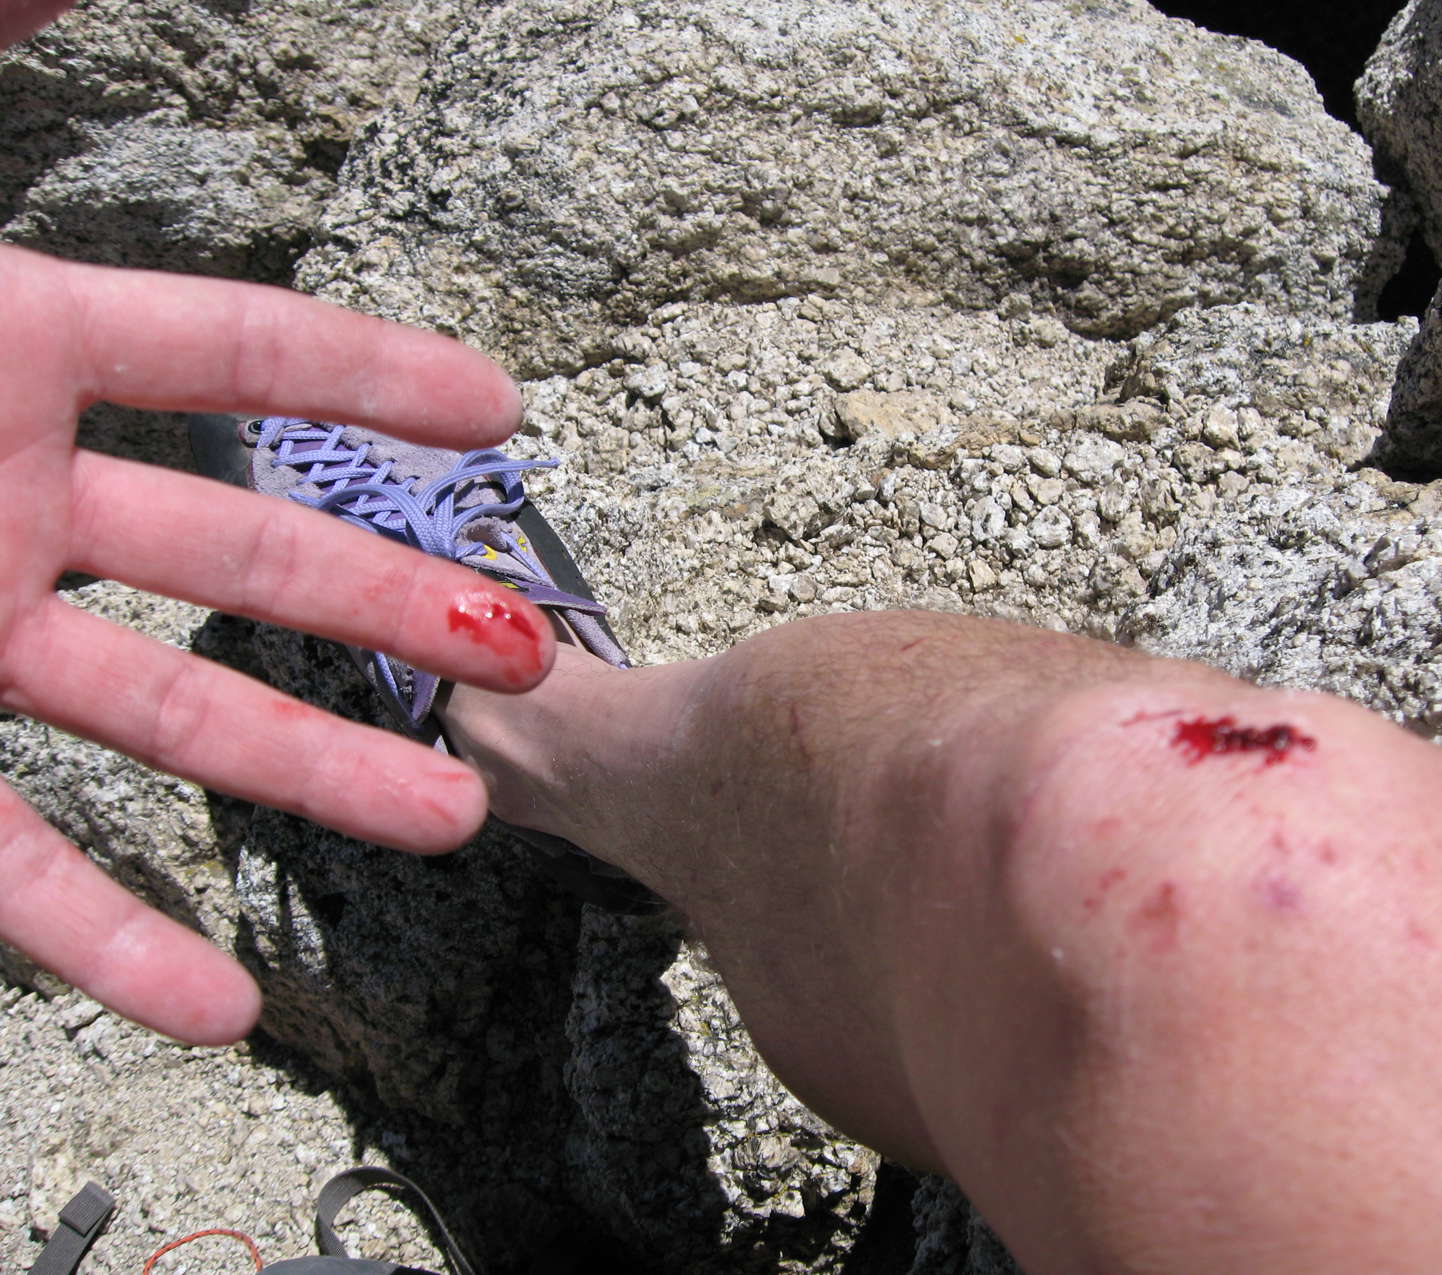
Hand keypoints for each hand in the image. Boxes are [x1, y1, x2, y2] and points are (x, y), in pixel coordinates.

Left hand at [0, 244, 554, 1043]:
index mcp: (7, 349)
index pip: (228, 354)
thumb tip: (64, 5)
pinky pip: (20, 867)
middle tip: (517, 654)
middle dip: (401, 606)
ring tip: (450, 820)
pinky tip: (216, 1007)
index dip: (371, 373)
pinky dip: (116, 946)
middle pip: (248, 555)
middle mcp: (3, 503)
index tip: (496, 408)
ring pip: (170, 719)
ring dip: (318, 776)